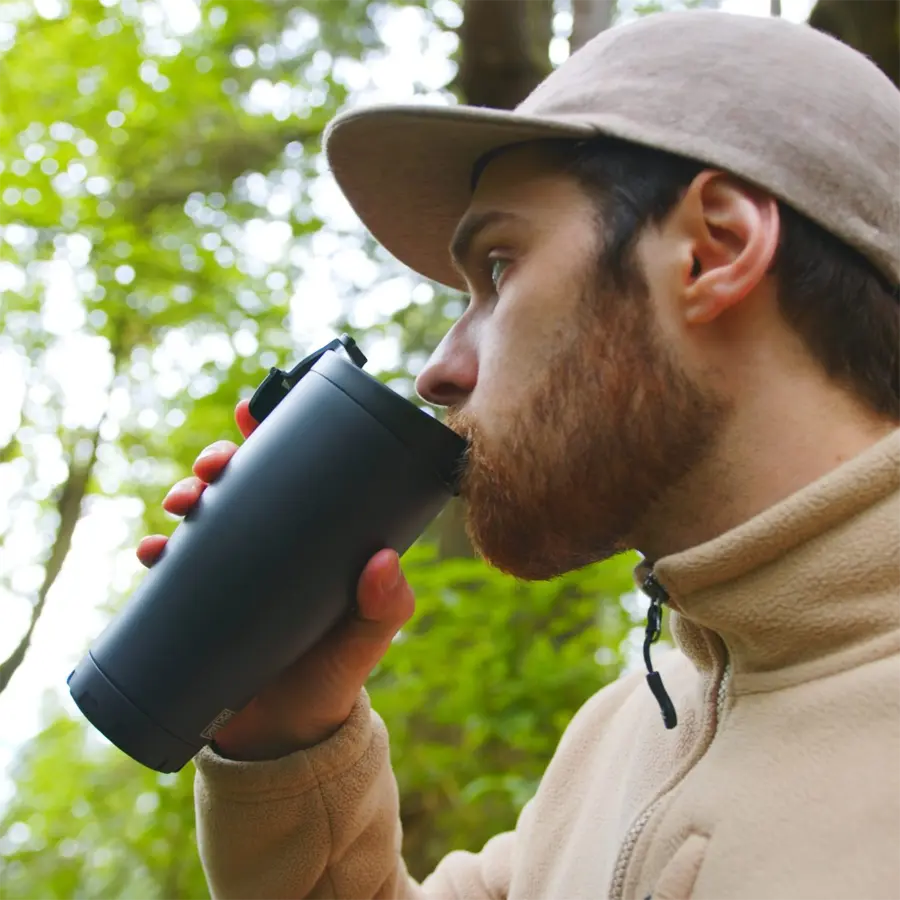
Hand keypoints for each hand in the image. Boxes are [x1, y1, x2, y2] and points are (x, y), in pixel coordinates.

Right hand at [136, 399, 415, 759]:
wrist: (286, 738)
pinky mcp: (202, 603)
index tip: (253, 413)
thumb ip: (385, 609)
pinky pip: (175, 567)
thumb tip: (384, 562)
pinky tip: (150, 552)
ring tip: (181, 505)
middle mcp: (273, 548)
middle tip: (213, 467)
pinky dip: (158, 553)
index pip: (296, 477)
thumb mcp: (365, 643)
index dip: (273, 439)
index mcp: (314, 543)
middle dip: (220, 463)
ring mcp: (235, 573)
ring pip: (205, 516)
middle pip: (242, 486)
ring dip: (186, 497)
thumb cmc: (334, 681)